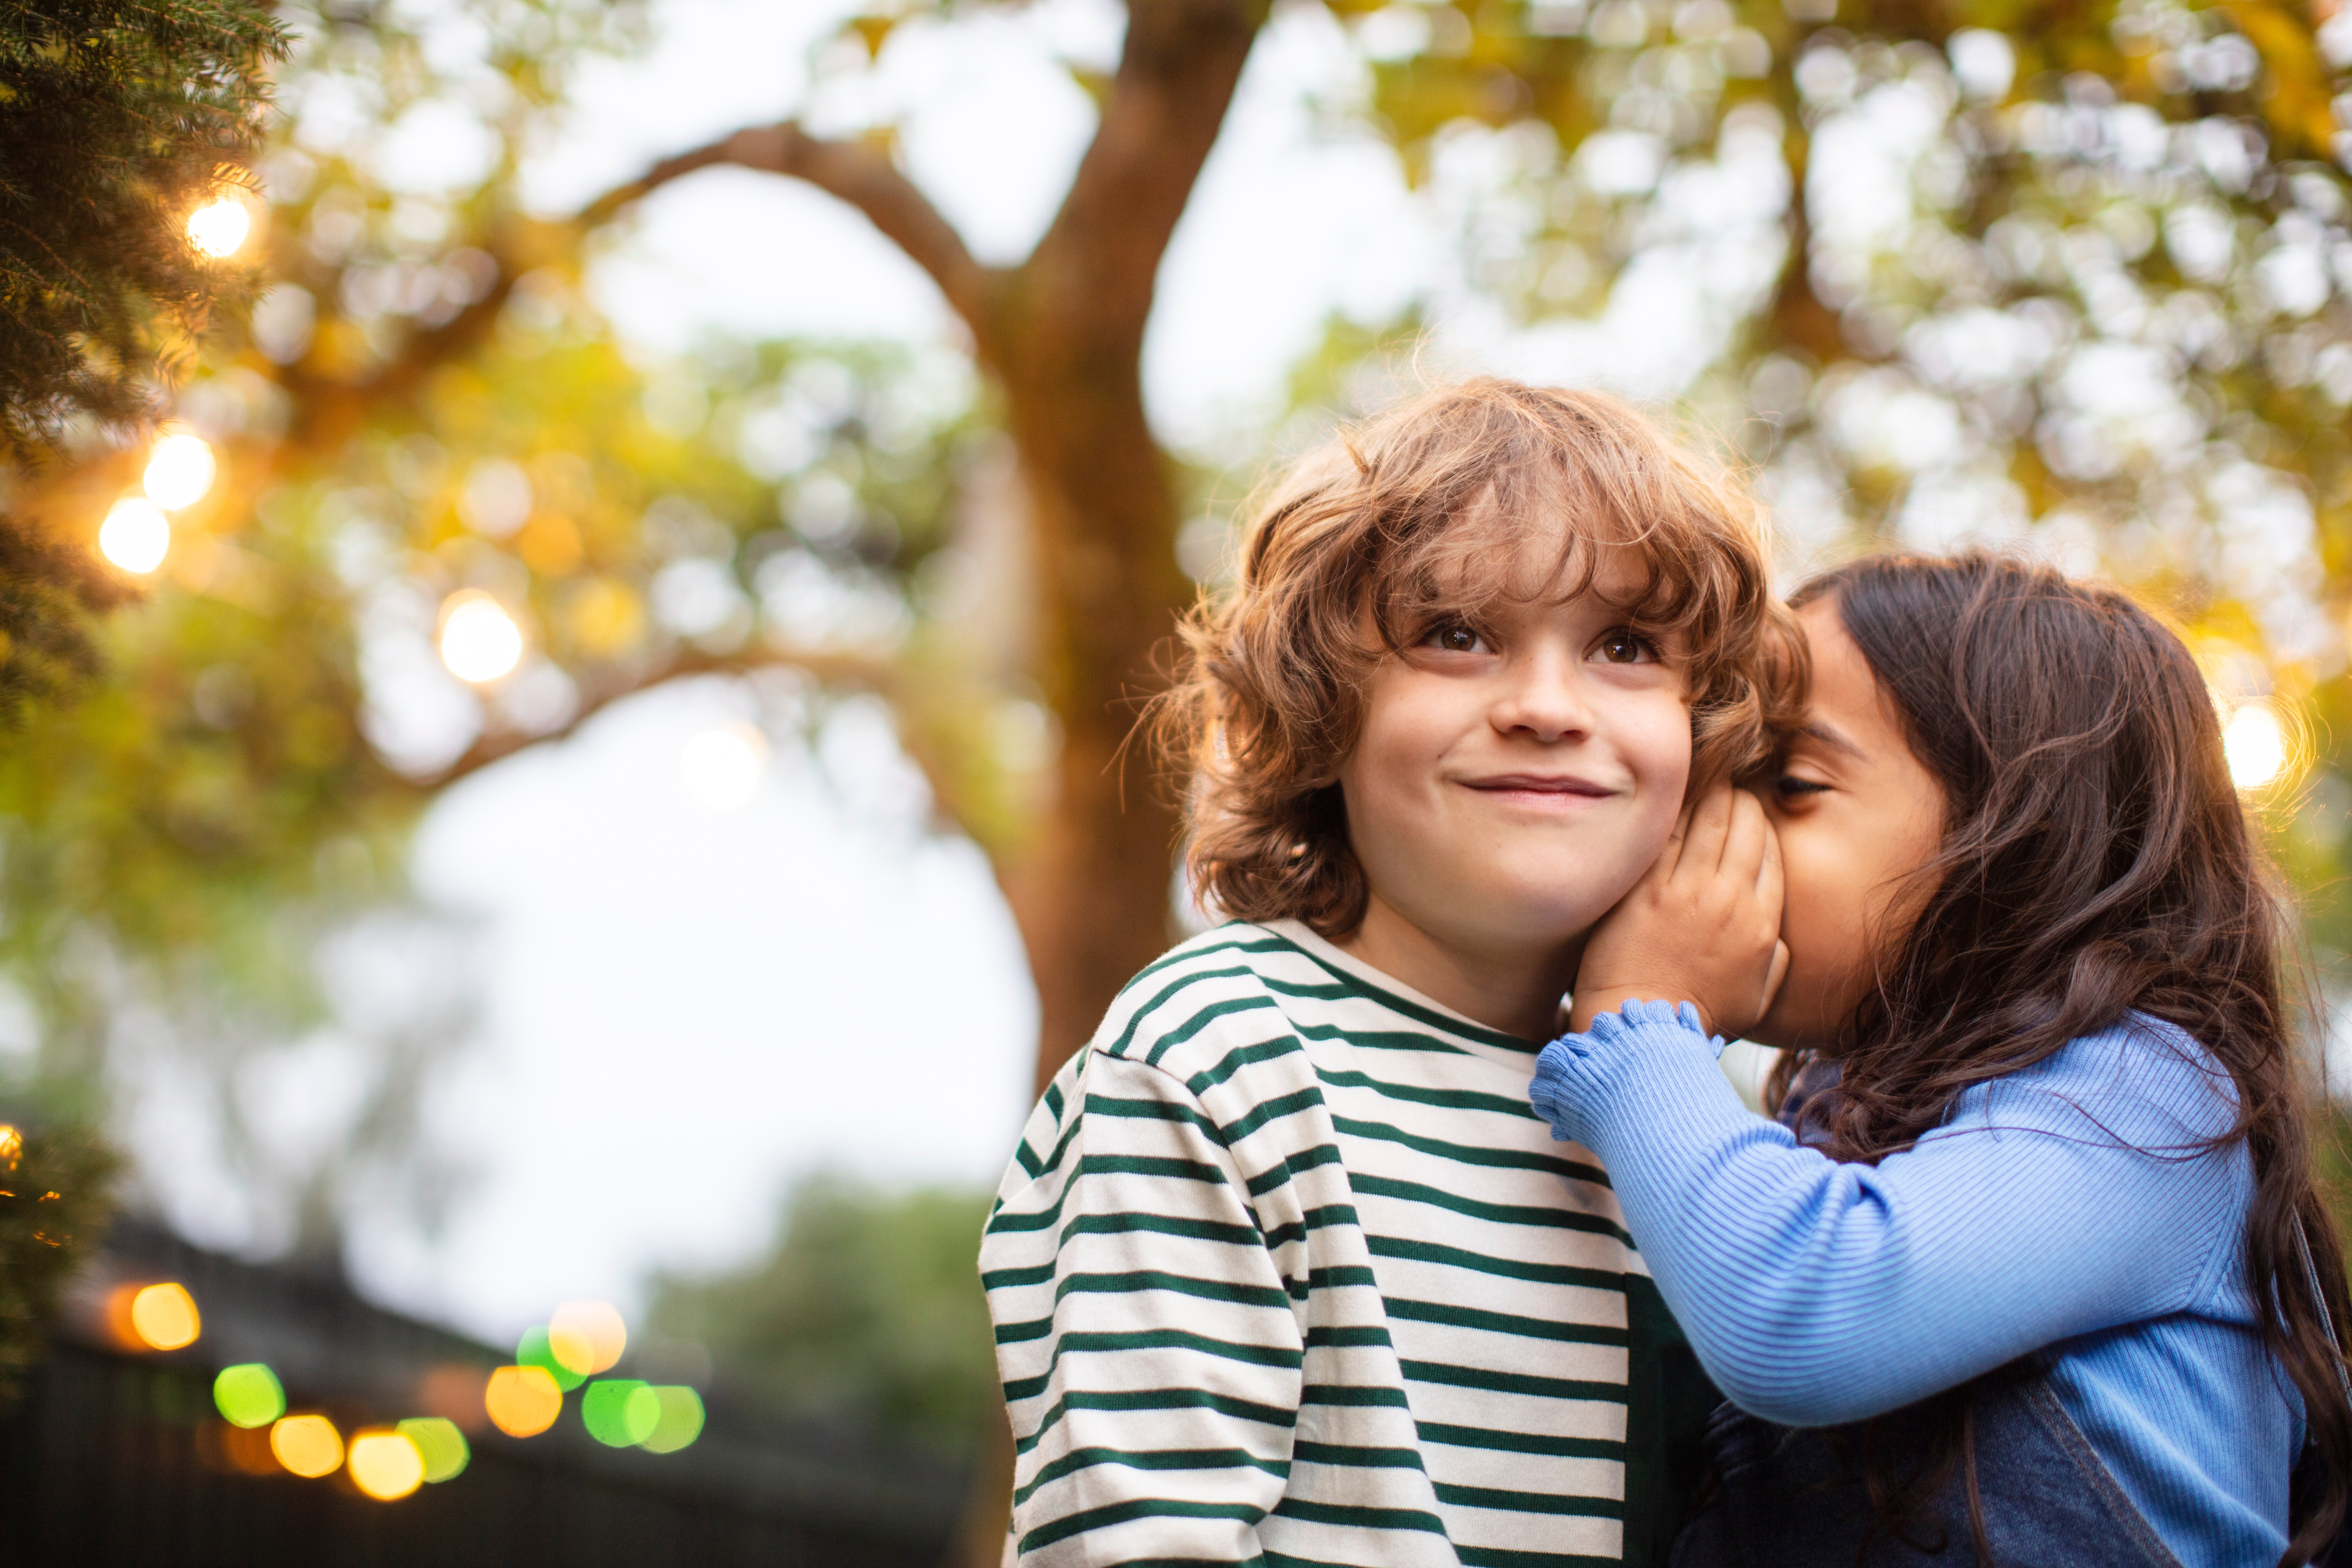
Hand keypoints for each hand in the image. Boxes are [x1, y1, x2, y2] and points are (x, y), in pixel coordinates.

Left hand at [1569, 782, 1787, 1039]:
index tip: (1751, 811)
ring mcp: (1687, 891)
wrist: (1643, 1029)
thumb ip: (1775, 960)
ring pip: (1709, 819)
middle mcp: (1730, 900)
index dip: (1762, 825)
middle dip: (1741, 798)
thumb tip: (1780, 935)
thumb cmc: (1699, 1017)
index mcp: (1762, 924)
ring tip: (1706, 776)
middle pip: (1746, 827)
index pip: (1772, 853)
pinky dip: (1673, 810)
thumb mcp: (1757, 997)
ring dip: (1711, 792)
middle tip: (1729, 784)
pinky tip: (1671, 795)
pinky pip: (1666, 834)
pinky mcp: (1646, 889)